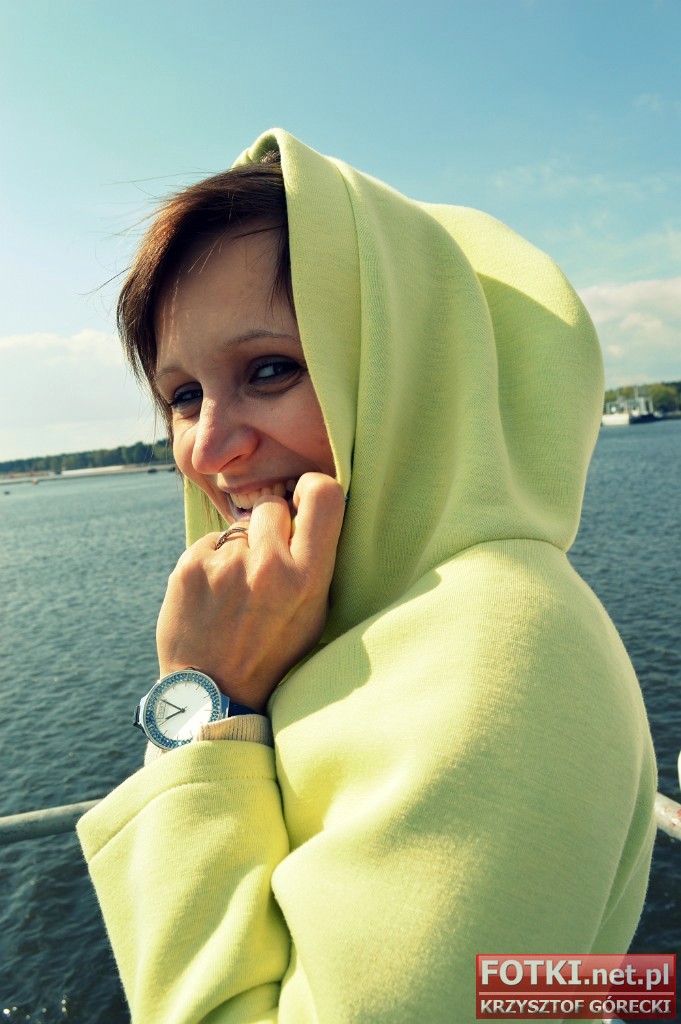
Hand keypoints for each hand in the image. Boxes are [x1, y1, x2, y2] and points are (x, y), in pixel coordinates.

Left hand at [156, 473, 344, 711]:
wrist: (212, 692)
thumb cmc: (272, 651)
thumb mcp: (314, 614)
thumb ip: (315, 561)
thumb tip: (307, 506)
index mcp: (308, 578)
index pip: (324, 495)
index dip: (314, 488)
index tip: (304, 499)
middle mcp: (267, 565)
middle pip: (272, 504)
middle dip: (270, 523)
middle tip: (265, 559)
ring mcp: (224, 564)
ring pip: (237, 527)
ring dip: (239, 547)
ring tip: (236, 589)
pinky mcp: (189, 565)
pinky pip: (209, 544)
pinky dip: (212, 562)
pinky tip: (213, 596)